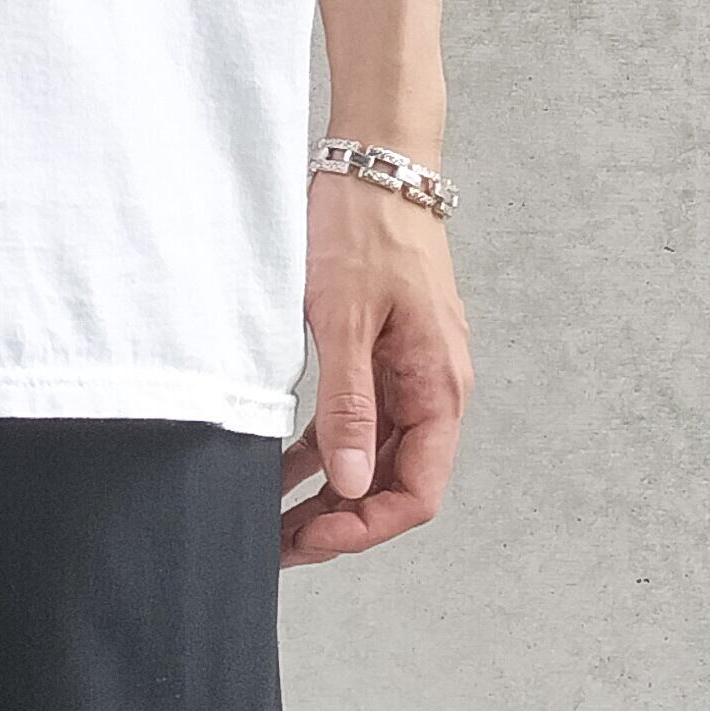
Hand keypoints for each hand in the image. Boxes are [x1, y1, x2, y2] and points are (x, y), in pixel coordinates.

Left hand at [280, 173, 472, 565]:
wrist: (375, 164)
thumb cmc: (365, 231)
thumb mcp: (345, 320)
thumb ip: (349, 405)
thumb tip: (349, 485)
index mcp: (437, 388)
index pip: (416, 491)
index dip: (367, 526)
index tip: (312, 539)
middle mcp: (430, 389)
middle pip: (391, 483)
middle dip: (338, 522)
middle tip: (278, 546)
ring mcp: (406, 374)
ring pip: (368, 457)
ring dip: (326, 494)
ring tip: (271, 523)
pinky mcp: (379, 356)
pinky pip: (354, 421)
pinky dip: (318, 451)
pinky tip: (277, 471)